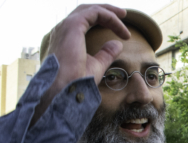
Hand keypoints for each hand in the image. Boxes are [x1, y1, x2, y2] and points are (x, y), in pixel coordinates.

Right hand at [33, 4, 129, 123]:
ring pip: (91, 9)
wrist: (64, 88)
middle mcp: (64, 29)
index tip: (122, 33)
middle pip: (87, 11)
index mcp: (67, 37)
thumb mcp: (96, 66)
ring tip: (124, 15)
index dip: (103, 21)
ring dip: (109, 12)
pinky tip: (122, 27)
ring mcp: (67, 25)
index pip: (85, 21)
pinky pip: (95, 13)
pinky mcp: (73, 25)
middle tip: (123, 15)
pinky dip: (110, 18)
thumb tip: (118, 44)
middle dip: (106, 11)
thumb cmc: (77, 81)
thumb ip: (106, 54)